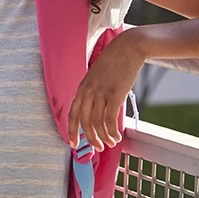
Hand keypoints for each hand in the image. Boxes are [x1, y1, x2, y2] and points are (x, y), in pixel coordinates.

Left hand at [68, 30, 146, 151]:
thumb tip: (96, 111)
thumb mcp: (98, 78)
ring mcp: (101, 93)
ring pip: (97, 122)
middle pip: (84, 121)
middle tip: (99, 148)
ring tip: (111, 143)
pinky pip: (110, 119)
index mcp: (82, 88)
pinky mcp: (115, 94)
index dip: (72, 130)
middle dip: (90, 138)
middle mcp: (88, 91)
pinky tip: (117, 137)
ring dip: (104, 137)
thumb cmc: (114, 65)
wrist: (127, 49)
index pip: (73, 114)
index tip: (74, 144)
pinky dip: (112, 131)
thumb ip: (94, 93)